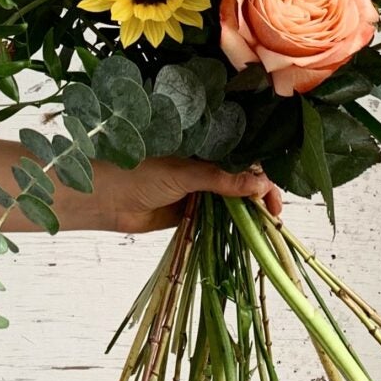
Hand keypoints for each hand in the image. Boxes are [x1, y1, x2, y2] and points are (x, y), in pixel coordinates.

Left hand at [61, 156, 283, 235]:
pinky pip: (216, 218)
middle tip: (274, 216)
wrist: (106, 200)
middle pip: (241, 181)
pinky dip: (231, 224)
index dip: (261, 175)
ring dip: (248, 212)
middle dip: (260, 196)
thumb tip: (261, 184)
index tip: (273, 195)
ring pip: (231, 201)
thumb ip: (222, 179)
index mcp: (204, 149)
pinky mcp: (190, 212)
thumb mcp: (185, 174)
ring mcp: (198, 191)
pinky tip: (246, 232)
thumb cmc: (139, 173)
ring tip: (266, 226)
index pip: (242, 159)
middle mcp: (204, 168)